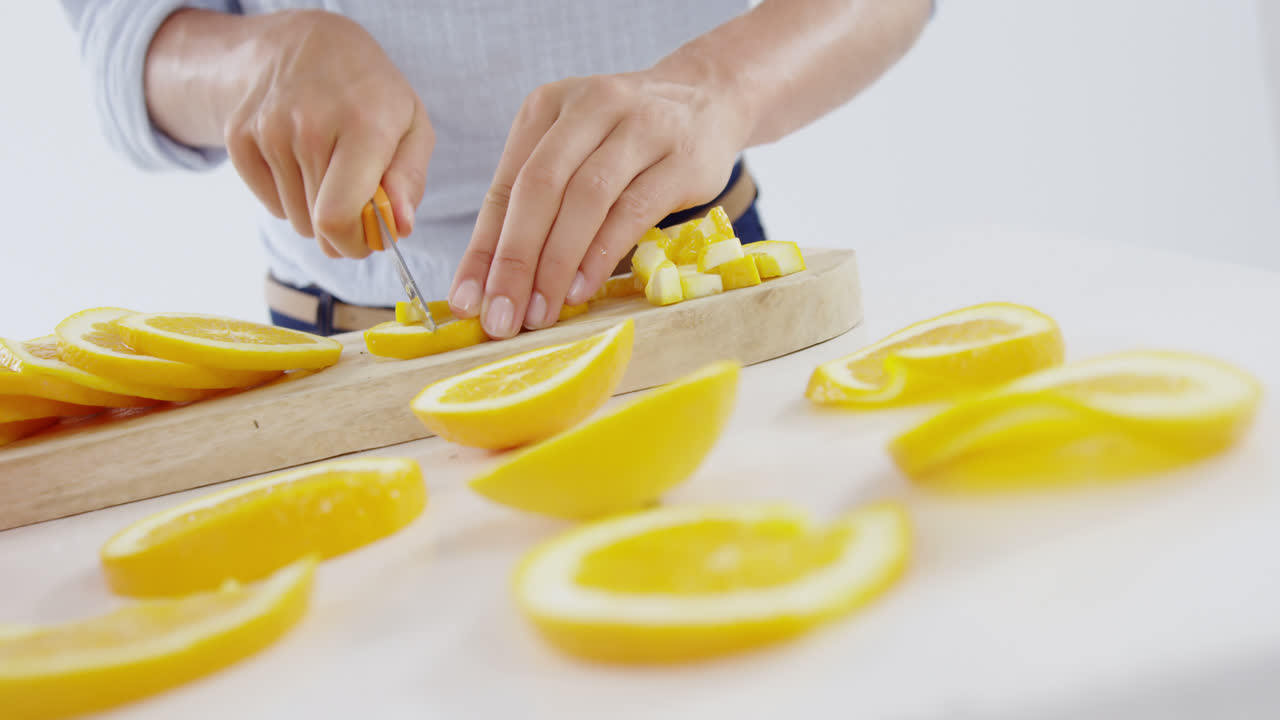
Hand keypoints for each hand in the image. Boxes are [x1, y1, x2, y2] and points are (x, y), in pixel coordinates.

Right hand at [223, 11, 432, 257]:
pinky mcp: (238, 137)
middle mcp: (309, 127)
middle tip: (356, 205)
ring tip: (330, 174)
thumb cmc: (371, 94)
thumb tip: (400, 227)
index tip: (367, 241)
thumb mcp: (412, 126)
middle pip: (317, 226)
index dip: (353, 244)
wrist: (307, 45)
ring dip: (316, 214)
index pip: (337, 217)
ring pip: (294, 219)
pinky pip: (270, 204)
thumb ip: (410, 180)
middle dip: (342, 232)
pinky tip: (303, 165)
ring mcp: (267, 130)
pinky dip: (289, 199)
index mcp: (362, 126)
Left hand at [447, 64, 751, 337]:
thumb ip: (537, 206)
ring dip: (557, 263)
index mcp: (547, 107)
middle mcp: (590, 107)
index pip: (505, 186)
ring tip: (542, 312)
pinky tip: (583, 288)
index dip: (483, 250)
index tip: (467, 303)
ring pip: (585, 199)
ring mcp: (640, 127)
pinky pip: (633, 209)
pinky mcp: (681, 157)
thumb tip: (491, 285)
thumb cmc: (627, 141)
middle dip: (514, 261)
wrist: (709, 98)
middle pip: (539, 189)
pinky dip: (602, 253)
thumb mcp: (575, 153)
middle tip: (502, 318)